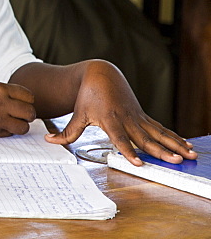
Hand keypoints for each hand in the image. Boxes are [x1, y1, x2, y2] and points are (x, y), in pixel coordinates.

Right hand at [0, 82, 35, 136]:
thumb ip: (4, 93)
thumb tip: (23, 102)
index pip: (28, 95)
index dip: (27, 100)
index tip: (22, 102)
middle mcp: (0, 103)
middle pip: (30, 112)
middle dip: (28, 114)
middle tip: (20, 114)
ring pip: (24, 127)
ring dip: (20, 125)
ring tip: (11, 121)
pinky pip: (11, 133)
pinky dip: (8, 131)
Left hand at [44, 61, 195, 164]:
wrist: (101, 75)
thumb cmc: (87, 95)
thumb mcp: (77, 113)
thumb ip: (67, 132)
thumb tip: (49, 141)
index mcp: (110, 119)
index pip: (120, 138)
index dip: (129, 151)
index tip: (139, 163)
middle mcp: (127, 119)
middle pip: (146, 139)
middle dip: (161, 152)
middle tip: (175, 162)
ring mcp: (137, 118)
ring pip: (159, 134)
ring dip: (175, 145)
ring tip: (189, 156)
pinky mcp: (143, 117)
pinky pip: (161, 129)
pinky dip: (175, 137)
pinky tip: (187, 146)